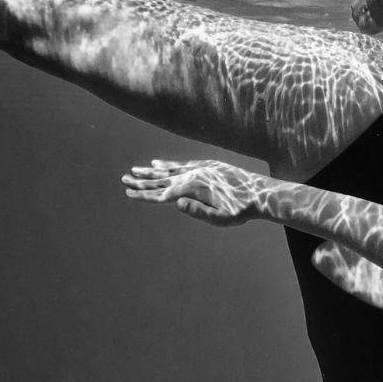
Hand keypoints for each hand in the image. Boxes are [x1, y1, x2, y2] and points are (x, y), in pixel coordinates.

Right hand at [121, 158, 265, 226]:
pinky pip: (181, 165)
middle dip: (141, 181)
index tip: (128, 194)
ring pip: (169, 170)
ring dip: (150, 172)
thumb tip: (177, 204)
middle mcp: (193, 176)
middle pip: (161, 180)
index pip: (162, 194)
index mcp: (193, 189)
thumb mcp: (220, 218)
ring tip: (134, 170)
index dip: (144, 195)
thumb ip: (198, 211)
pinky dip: (167, 164)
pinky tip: (156, 163)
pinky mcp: (205, 166)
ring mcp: (199, 169)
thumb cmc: (240, 211)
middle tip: (123, 180)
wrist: (259, 193)